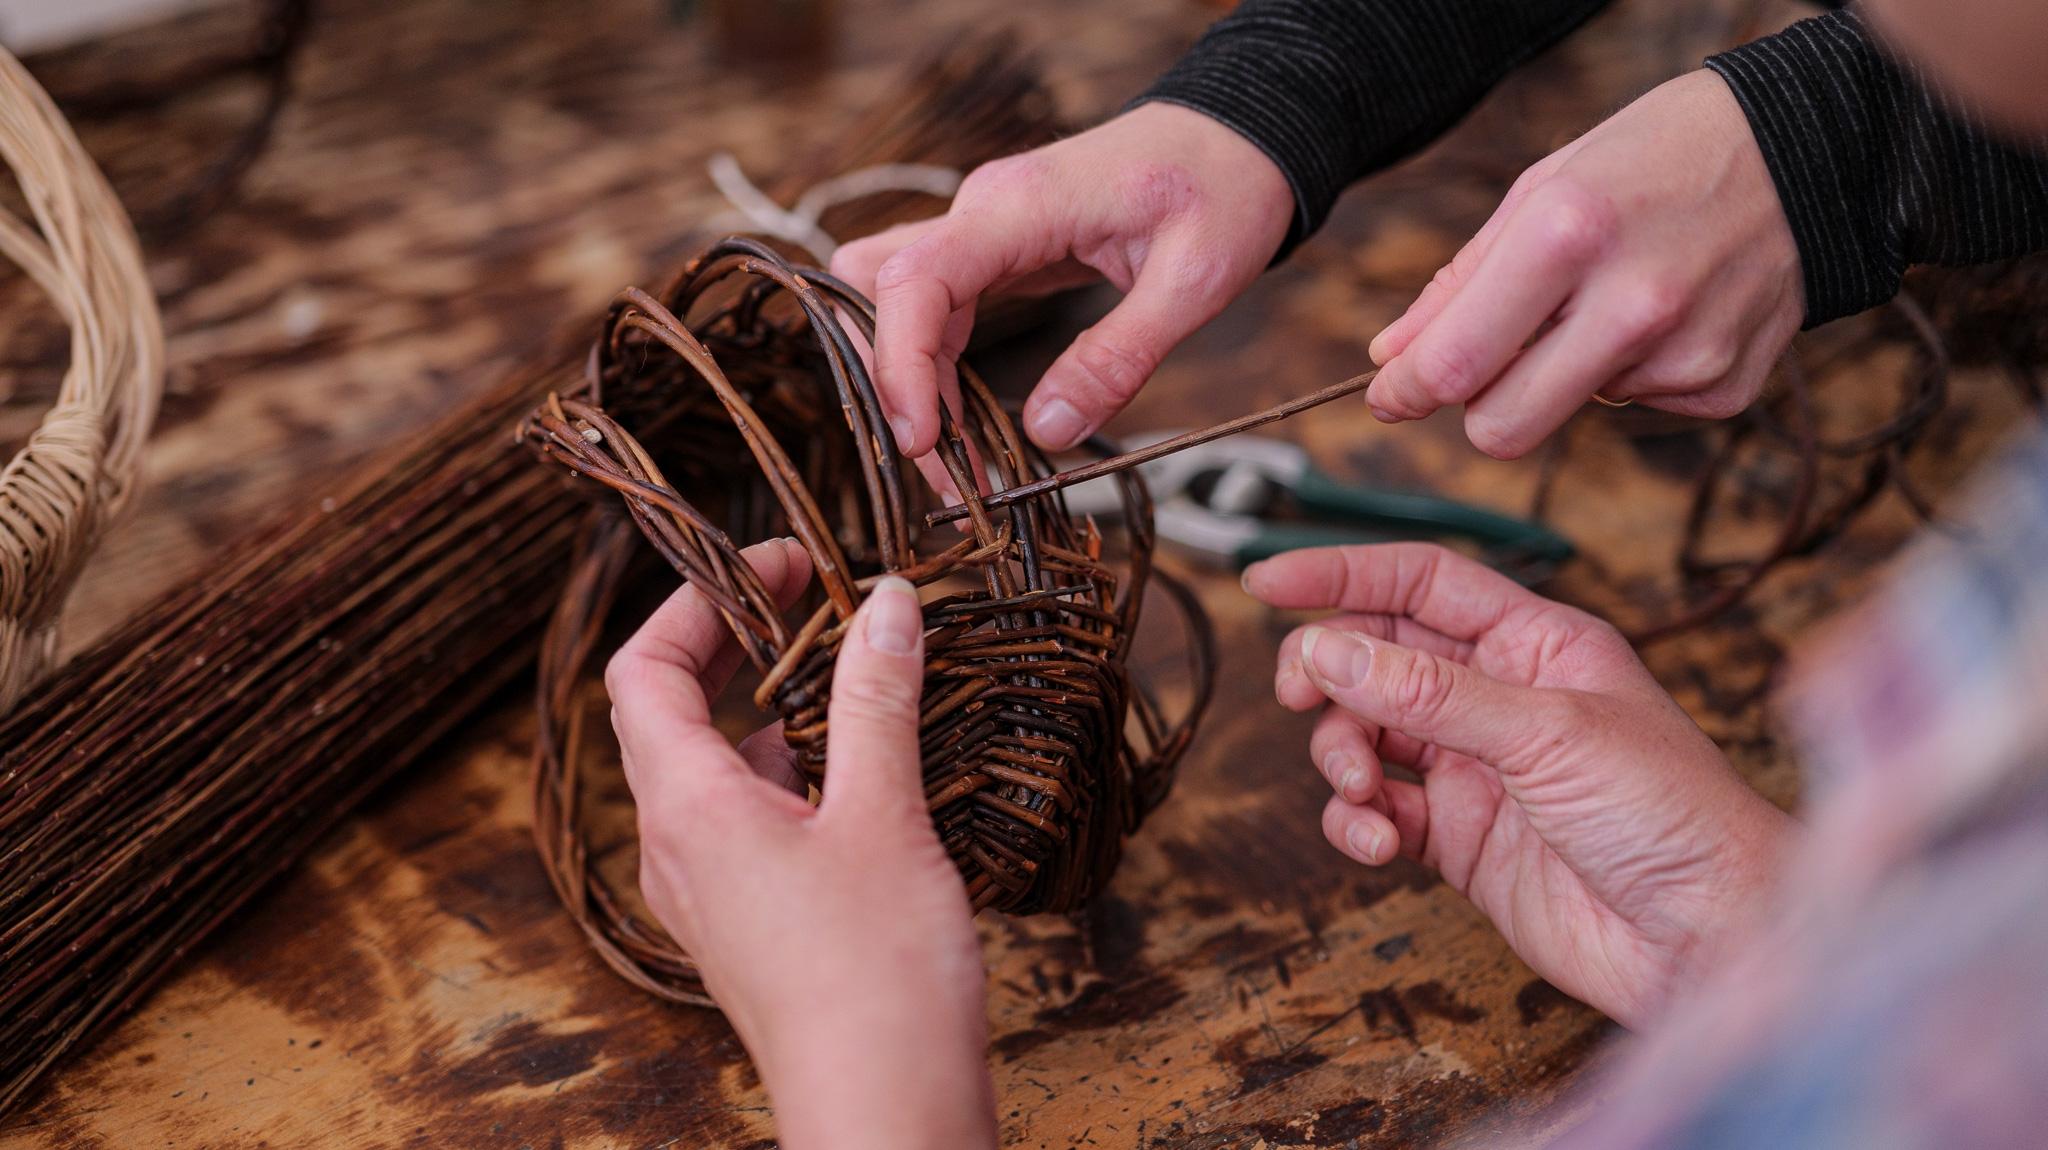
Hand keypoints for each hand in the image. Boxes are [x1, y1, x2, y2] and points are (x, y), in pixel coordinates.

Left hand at [606, 539, 994, 1149]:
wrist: (886, 1111)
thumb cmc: (877, 975)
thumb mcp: (884, 817)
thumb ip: (876, 700)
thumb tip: (884, 599)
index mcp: (687, 809)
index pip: (643, 673)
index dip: (700, 602)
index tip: (782, 564)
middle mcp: (678, 848)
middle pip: (671, 714)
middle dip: (737, 642)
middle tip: (815, 597)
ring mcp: (709, 893)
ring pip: (714, 769)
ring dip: (770, 706)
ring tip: (853, 670)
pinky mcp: (750, 926)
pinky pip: (747, 820)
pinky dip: (792, 770)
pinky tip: (864, 766)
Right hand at [832, 101, 1292, 470]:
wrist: (1236, 134)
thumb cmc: (1224, 189)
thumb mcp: (1193, 281)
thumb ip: (1118, 357)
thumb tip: (1046, 434)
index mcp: (1020, 206)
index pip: (914, 279)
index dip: (899, 365)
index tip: (921, 441)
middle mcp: (982, 210)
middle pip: (880, 293)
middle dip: (894, 386)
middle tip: (944, 471)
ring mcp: (982, 228)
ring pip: (898, 306)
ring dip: (911, 384)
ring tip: (958, 464)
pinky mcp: (995, 251)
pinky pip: (936, 311)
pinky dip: (938, 370)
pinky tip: (970, 425)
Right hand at [1245, 543, 1794, 1026]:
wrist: (1705, 941)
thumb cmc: (1670, 817)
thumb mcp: (1545, 733)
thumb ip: (1427, 691)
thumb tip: (1326, 649)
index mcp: (1536, 644)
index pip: (1421, 584)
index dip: (1342, 574)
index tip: (1268, 580)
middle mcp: (1500, 698)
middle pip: (1378, 657)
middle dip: (1330, 673)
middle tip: (1299, 697)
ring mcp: (1477, 770)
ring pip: (1367, 735)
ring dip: (1342, 757)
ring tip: (1360, 790)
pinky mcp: (1460, 840)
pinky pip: (1378, 812)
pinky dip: (1360, 823)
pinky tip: (1381, 845)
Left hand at [1366, 69, 1804, 459]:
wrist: (1814, 153)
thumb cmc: (1659, 157)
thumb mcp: (1544, 186)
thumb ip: (1460, 282)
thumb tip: (1392, 358)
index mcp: (1570, 234)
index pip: (1455, 364)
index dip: (1404, 392)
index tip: (1390, 394)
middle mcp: (1632, 304)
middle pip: (1502, 430)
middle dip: (1476, 410)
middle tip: (1484, 367)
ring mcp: (1686, 355)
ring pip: (1568, 413)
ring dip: (1566, 371)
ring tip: (1614, 295)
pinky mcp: (1724, 388)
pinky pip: (1634, 406)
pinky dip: (1632, 369)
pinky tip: (1669, 310)